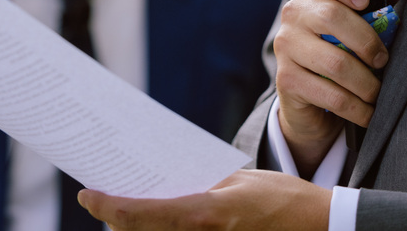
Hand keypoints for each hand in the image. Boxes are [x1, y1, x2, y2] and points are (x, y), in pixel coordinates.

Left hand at [78, 170, 331, 229]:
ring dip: (137, 228)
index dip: (107, 205)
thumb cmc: (281, 199)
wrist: (319, 228)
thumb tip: (166, 181)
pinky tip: (157, 219)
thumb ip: (200, 185)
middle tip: (100, 197)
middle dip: (115, 219)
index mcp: (203, 214)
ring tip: (124, 210)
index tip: (88, 193)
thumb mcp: (237, 180)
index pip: (139, 213)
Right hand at [271, 0, 406, 172]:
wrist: (311, 101)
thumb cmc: (341, 52)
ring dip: (367, 83)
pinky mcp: (286, 80)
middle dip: (367, 42)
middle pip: (331, 17)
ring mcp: (286, 47)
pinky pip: (331, 94)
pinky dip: (357, 108)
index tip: (365, 1)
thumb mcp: (361, 24)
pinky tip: (368, 112)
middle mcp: (293, 15)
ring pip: (335, 63)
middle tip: (383, 60)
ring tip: (378, 92)